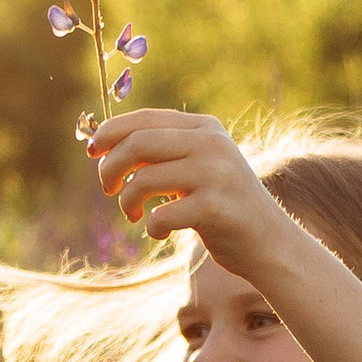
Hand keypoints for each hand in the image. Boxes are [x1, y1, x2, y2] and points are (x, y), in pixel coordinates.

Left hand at [84, 110, 283, 263]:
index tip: (91, 152)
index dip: (110, 132)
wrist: (269, 243)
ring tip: (134, 213)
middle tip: (107, 189)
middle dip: (110, 167)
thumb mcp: (197, 166)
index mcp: (205, 128)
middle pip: (138, 143)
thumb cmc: (221, 206)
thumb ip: (161, 151)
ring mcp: (216, 175)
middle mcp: (212, 144)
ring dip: (127, 201)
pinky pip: (160, 215)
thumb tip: (101, 142)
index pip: (144, 119)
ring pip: (144, 179)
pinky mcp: (215, 208)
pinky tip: (160, 233)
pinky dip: (151, 227)